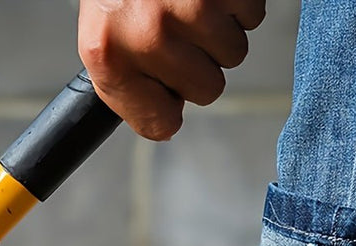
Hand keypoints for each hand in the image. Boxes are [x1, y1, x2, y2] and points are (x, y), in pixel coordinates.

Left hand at [78, 0, 265, 140]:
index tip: (162, 86)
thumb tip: (166, 121)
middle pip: (207, 92)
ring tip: (190, 1)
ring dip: (219, 31)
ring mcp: (188, 7)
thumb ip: (129, 83)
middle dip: (198, 64)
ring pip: (233, 55)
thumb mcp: (103, 33)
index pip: (160, 124)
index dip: (168, 106)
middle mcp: (147, 34)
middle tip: (177, 28)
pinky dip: (236, 3)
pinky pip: (251, 17)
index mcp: (109, 56)